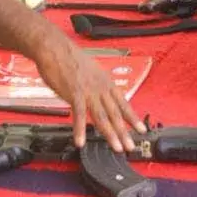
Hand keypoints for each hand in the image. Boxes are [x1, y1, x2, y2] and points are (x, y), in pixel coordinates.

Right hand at [31, 32, 146, 151]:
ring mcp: (88, 91)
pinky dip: (80, 129)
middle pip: (115, 113)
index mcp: (105, 82)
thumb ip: (96, 86)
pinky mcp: (74, 93)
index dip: (133, 118)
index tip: (141, 130)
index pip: (123, 103)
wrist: (55, 48)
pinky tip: (80, 141)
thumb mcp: (90, 72)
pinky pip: (79, 114)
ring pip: (102, 116)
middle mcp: (100, 87)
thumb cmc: (69, 59)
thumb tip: (99, 97)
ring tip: (116, 147)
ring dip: (110, 134)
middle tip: (131, 146)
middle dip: (124, 132)